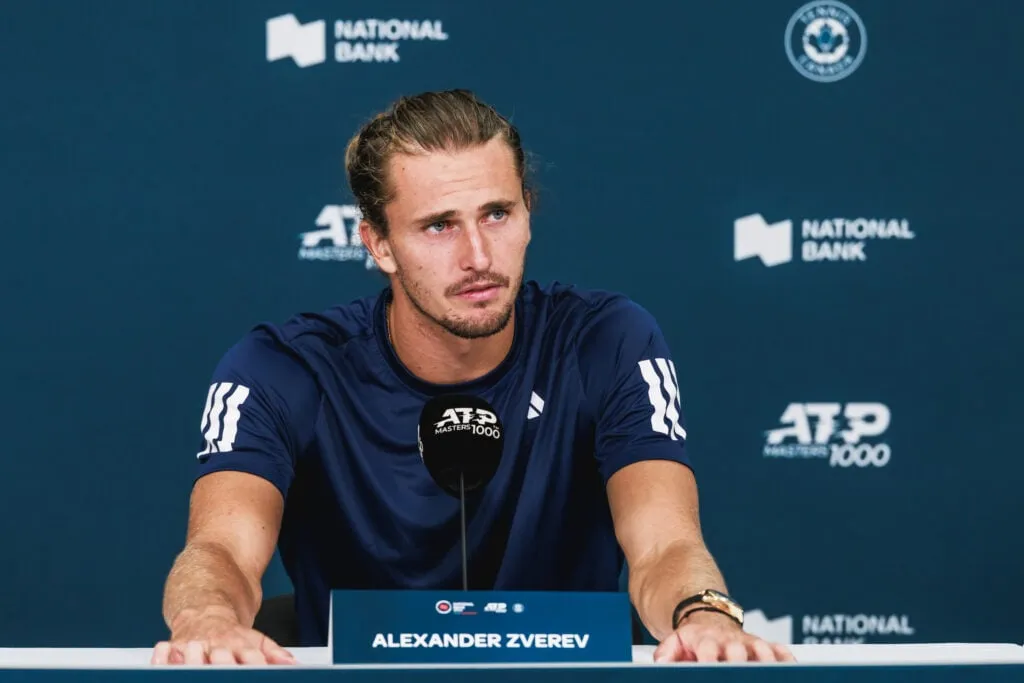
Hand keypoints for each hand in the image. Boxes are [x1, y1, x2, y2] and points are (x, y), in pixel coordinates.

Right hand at [151, 608, 296, 665]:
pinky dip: (163, 658)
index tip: (258, 668)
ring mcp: (193, 647)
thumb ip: (272, 652)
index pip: (249, 656)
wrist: (204, 608)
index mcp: (238, 644)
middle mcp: (215, 646)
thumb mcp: (255, 639)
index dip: (253, 663)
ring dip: (195, 661)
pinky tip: (167, 661)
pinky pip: (162, 655)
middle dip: (225, 664)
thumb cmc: (230, 632)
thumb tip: (290, 663)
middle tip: (227, 667)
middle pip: (221, 660)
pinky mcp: (172, 648)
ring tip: (197, 661)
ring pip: (192, 658)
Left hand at [652, 609, 795, 662]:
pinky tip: (790, 668)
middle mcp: (730, 641)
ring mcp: (748, 643)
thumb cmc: (693, 639)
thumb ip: (667, 653)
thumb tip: (661, 664)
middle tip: (740, 673)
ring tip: (769, 672)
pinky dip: (787, 658)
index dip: (709, 660)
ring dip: (766, 662)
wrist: (709, 619)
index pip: (708, 650)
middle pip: (738, 652)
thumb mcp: (675, 642)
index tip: (709, 668)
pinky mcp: (765, 645)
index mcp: (706, 640)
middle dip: (740, 664)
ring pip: (762, 651)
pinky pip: (781, 650)